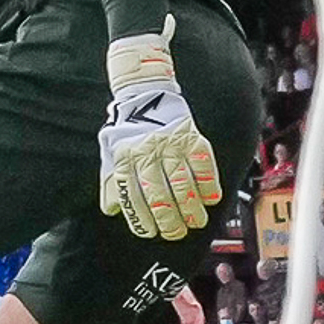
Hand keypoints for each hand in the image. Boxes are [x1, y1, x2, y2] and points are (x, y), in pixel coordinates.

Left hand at [99, 25, 221, 242]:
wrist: (144, 90)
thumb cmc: (126, 128)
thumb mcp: (111, 152)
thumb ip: (112, 181)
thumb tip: (112, 209)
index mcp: (124, 158)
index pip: (132, 196)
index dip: (141, 219)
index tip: (150, 233)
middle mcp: (146, 152)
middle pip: (159, 194)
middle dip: (168, 220)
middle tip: (175, 233)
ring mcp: (170, 144)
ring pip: (182, 183)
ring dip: (191, 208)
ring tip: (195, 222)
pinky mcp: (191, 136)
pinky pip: (203, 164)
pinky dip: (208, 183)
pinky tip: (211, 198)